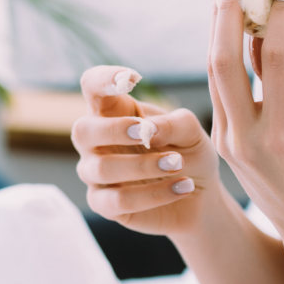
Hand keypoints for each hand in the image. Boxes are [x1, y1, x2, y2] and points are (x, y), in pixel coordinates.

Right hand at [71, 65, 221, 237]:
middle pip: (82, 130)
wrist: (201, 196)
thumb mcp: (192, 133)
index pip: (92, 86)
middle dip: (113, 130)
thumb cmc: (190, 154)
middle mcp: (98, 141)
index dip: (102, 79)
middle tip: (146, 133)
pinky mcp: (105, 204)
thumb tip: (148, 129)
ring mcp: (97, 174)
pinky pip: (117, 201)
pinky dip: (153, 194)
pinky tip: (183, 187)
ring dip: (144, 166)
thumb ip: (173, 124)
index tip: (130, 78)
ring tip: (179, 164)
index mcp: (116, 111)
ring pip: (102, 168)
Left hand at [208, 0, 283, 260]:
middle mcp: (248, 139)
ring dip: (217, 37)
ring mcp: (229, 143)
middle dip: (225, 20)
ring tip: (225, 2)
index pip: (277, 61)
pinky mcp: (221, 145)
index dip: (279, 21)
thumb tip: (273, 46)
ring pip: (214, 77)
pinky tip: (230, 38)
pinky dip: (224, 63)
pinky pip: (220, 94)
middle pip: (223, 65)